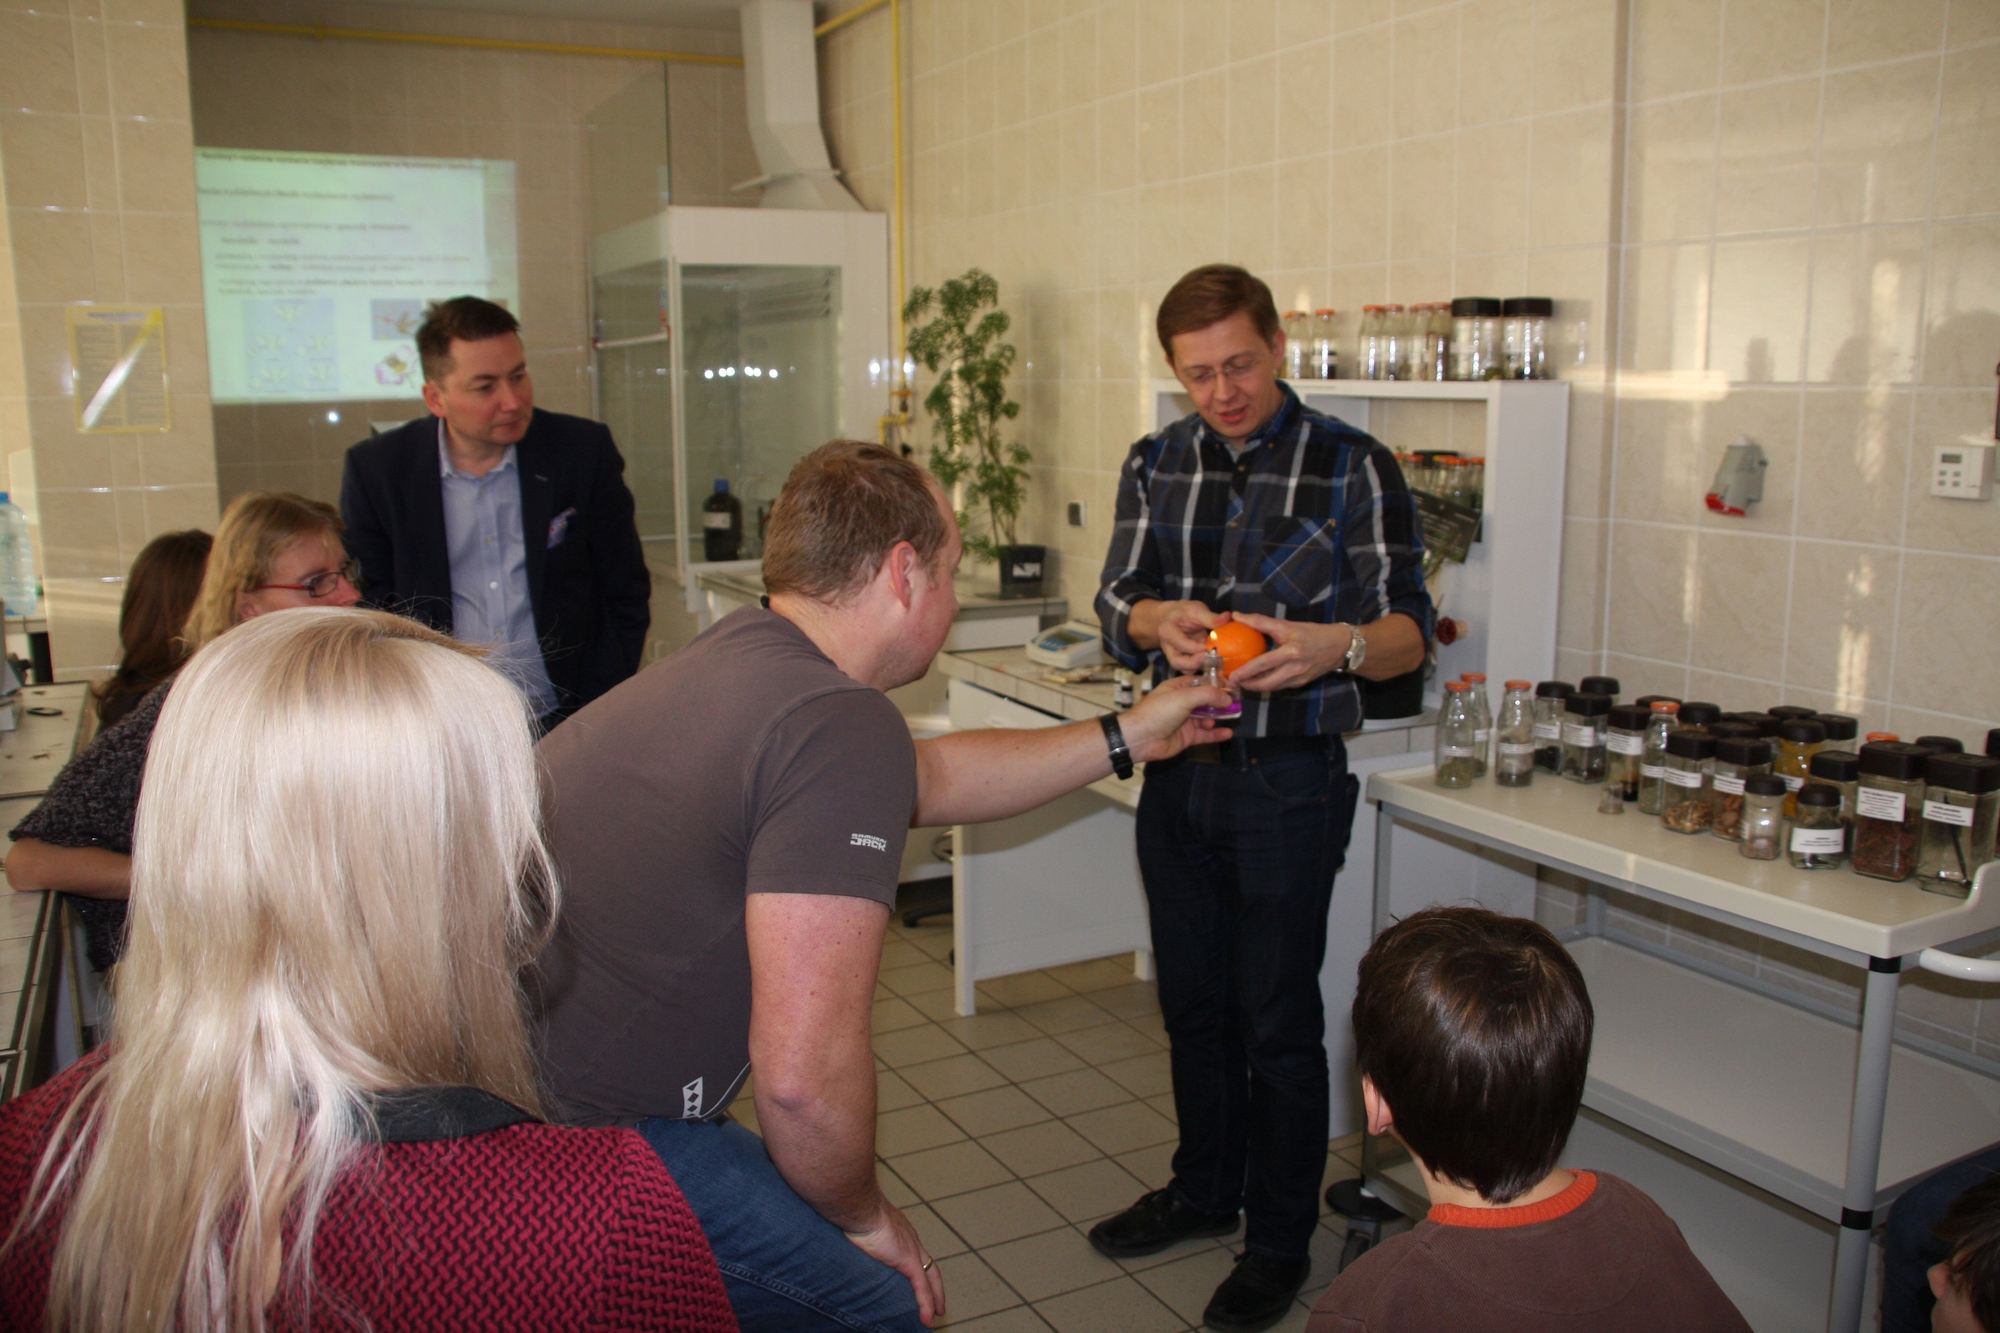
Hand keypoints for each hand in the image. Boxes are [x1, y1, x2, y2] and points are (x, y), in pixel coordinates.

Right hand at [845, 1202, 945, 1326]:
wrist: (859, 1206)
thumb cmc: (854, 1210)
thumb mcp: (860, 1224)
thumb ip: (861, 1236)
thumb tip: (847, 1241)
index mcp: (900, 1230)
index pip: (916, 1252)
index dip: (920, 1266)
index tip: (921, 1279)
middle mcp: (911, 1239)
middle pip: (929, 1266)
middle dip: (935, 1286)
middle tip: (938, 1304)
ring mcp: (911, 1250)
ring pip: (930, 1279)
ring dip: (934, 1299)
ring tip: (936, 1316)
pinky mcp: (908, 1261)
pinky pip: (921, 1288)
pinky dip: (926, 1305)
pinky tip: (927, 1321)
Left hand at [1117, 673, 1234, 761]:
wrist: (1140, 738)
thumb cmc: (1159, 712)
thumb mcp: (1184, 697)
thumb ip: (1208, 695)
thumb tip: (1228, 698)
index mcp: (1178, 688)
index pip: (1201, 682)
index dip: (1216, 683)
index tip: (1233, 685)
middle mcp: (1182, 703)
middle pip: (1206, 700)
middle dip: (1221, 701)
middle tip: (1238, 702)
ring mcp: (1185, 720)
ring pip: (1207, 717)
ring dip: (1219, 717)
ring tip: (1233, 716)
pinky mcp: (1187, 737)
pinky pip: (1205, 734)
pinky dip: (1216, 733)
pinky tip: (1228, 733)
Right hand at [1134, 600, 1224, 672]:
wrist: (1172, 616)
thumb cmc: (1184, 612)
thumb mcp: (1196, 609)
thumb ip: (1210, 617)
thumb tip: (1227, 617)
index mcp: (1168, 632)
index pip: (1184, 645)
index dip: (1201, 648)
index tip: (1216, 647)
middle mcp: (1167, 647)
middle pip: (1178, 662)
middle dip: (1197, 663)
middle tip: (1215, 659)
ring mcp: (1171, 656)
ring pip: (1183, 669)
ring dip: (1199, 668)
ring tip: (1214, 662)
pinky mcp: (1179, 660)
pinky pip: (1188, 670)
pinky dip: (1199, 669)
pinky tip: (1212, 665)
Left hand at [1225, 613, 1350, 693]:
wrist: (1339, 646)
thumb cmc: (1312, 633)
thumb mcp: (1287, 624)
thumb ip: (1261, 622)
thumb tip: (1237, 615)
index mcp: (1291, 651)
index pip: (1263, 663)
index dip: (1245, 671)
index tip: (1231, 675)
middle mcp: (1295, 667)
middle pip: (1266, 683)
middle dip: (1248, 685)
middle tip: (1233, 682)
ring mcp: (1299, 678)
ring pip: (1272, 688)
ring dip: (1256, 687)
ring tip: (1242, 682)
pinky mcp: (1301, 683)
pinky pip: (1280, 687)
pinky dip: (1268, 685)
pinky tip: (1258, 681)